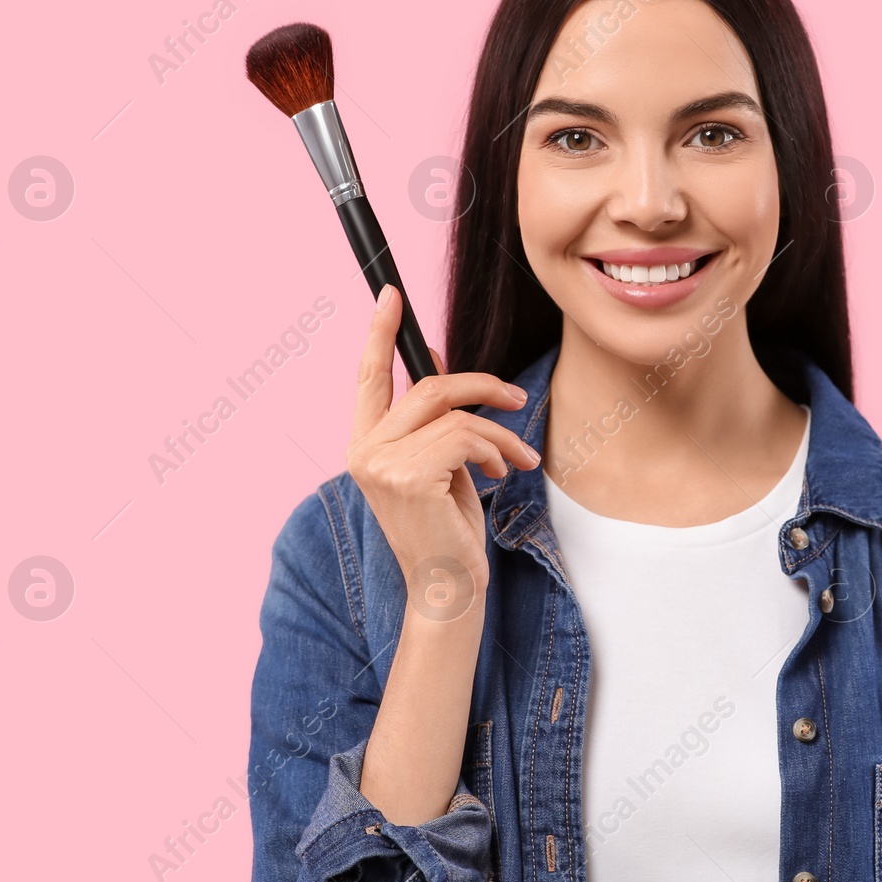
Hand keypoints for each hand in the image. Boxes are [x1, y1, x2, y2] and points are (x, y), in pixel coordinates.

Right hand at [345, 284, 539, 622]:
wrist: (446, 589)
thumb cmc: (445, 531)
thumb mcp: (437, 464)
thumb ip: (430, 419)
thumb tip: (432, 358)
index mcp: (365, 444)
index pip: (368, 376)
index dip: (379, 332)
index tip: (391, 293)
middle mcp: (364, 450)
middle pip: (427, 386)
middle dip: (480, 386)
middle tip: (516, 400)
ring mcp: (381, 463)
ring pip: (454, 413)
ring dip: (498, 432)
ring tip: (518, 459)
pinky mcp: (408, 475)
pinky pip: (465, 436)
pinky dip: (494, 450)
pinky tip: (502, 474)